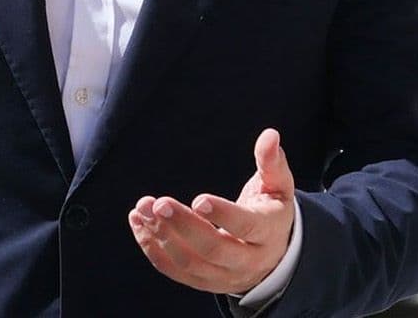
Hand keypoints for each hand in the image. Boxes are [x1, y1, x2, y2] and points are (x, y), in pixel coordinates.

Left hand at [128, 127, 296, 295]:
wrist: (271, 254)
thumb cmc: (270, 209)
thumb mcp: (279, 185)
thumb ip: (272, 162)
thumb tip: (270, 135)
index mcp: (268, 232)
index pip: (246, 227)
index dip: (223, 214)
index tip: (198, 199)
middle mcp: (248, 261)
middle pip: (214, 249)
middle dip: (183, 226)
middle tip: (159, 203)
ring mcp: (224, 276)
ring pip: (190, 263)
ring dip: (162, 236)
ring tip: (143, 208)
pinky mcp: (203, 282)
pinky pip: (174, 271)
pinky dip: (152, 248)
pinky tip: (138, 222)